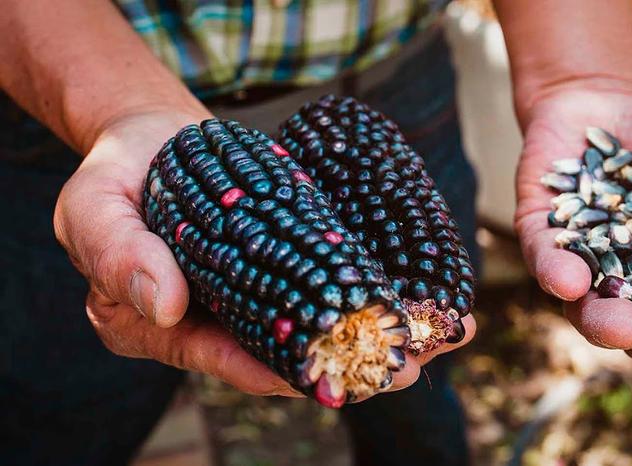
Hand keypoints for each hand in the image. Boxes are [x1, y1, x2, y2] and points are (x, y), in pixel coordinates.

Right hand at [54, 110, 471, 397]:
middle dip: (351, 360)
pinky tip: (424, 289)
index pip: (224, 358)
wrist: (153, 136)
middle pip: (287, 349)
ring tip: (443, 333)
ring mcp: (258, 292)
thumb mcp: (93, 209)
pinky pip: (332, 279)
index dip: (277, 372)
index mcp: (162, 328)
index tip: (330, 379)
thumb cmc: (115, 175)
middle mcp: (216, 320)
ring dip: (380, 328)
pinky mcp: (287, 260)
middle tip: (411, 366)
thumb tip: (162, 306)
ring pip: (321, 320)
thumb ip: (117, 255)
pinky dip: (375, 285)